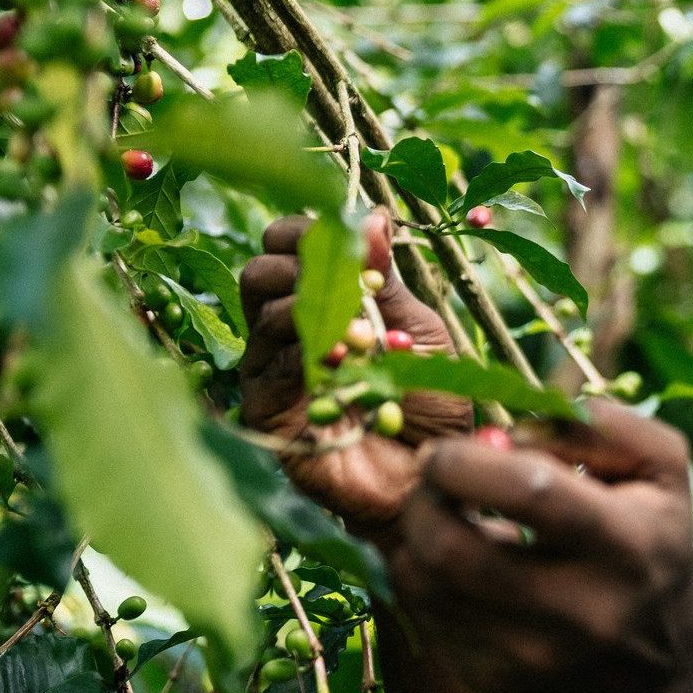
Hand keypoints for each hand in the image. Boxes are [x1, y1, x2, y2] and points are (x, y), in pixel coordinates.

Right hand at [239, 210, 471, 544]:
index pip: (288, 248)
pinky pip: (269, 366)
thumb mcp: (417, 332)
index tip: (341, 228)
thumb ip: (386, 280)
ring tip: (355, 325)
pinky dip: (306, 352)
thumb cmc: (431, 405)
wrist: (432, 478)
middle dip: (297, 261)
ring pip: (261, 312)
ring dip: (311, 305)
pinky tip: (339, 358)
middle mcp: (286, 332)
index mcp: (322, 302)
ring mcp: (271, 372)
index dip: (305, 230)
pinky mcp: (267, 413)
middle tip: (339, 273)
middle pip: (259, 272)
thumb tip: (374, 213)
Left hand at [388, 401, 692, 692]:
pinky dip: (425, 580)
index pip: (527, 493)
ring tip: (441, 515)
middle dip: (421, 501)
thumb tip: (515, 427)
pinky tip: (452, 561)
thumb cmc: (653, 542)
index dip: (467, 462)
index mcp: (627, 544)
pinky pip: (428, 620)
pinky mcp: (498, 683)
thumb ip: (604, 425)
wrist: (662, 663)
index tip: (446, 449)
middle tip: (428, 478)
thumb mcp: (662, 470)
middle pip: (453, 551)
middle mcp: (581, 612)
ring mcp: (535, 658)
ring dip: (416, 539)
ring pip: (426, 588)